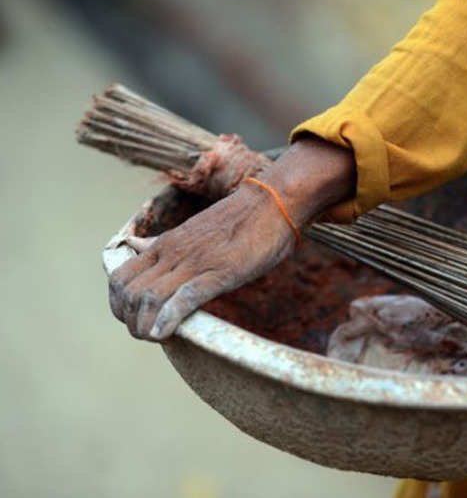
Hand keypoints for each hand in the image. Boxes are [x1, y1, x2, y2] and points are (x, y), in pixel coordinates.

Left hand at [108, 137, 354, 340]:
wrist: (274, 202)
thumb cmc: (240, 219)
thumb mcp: (193, 230)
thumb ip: (162, 243)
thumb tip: (134, 245)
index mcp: (166, 244)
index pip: (120, 277)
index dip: (119, 304)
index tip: (134, 318)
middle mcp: (173, 252)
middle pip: (128, 291)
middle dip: (129, 319)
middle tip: (145, 332)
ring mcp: (195, 262)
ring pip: (149, 297)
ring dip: (144, 325)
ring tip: (155, 338)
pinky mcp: (220, 272)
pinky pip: (185, 297)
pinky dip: (169, 319)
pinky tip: (165, 334)